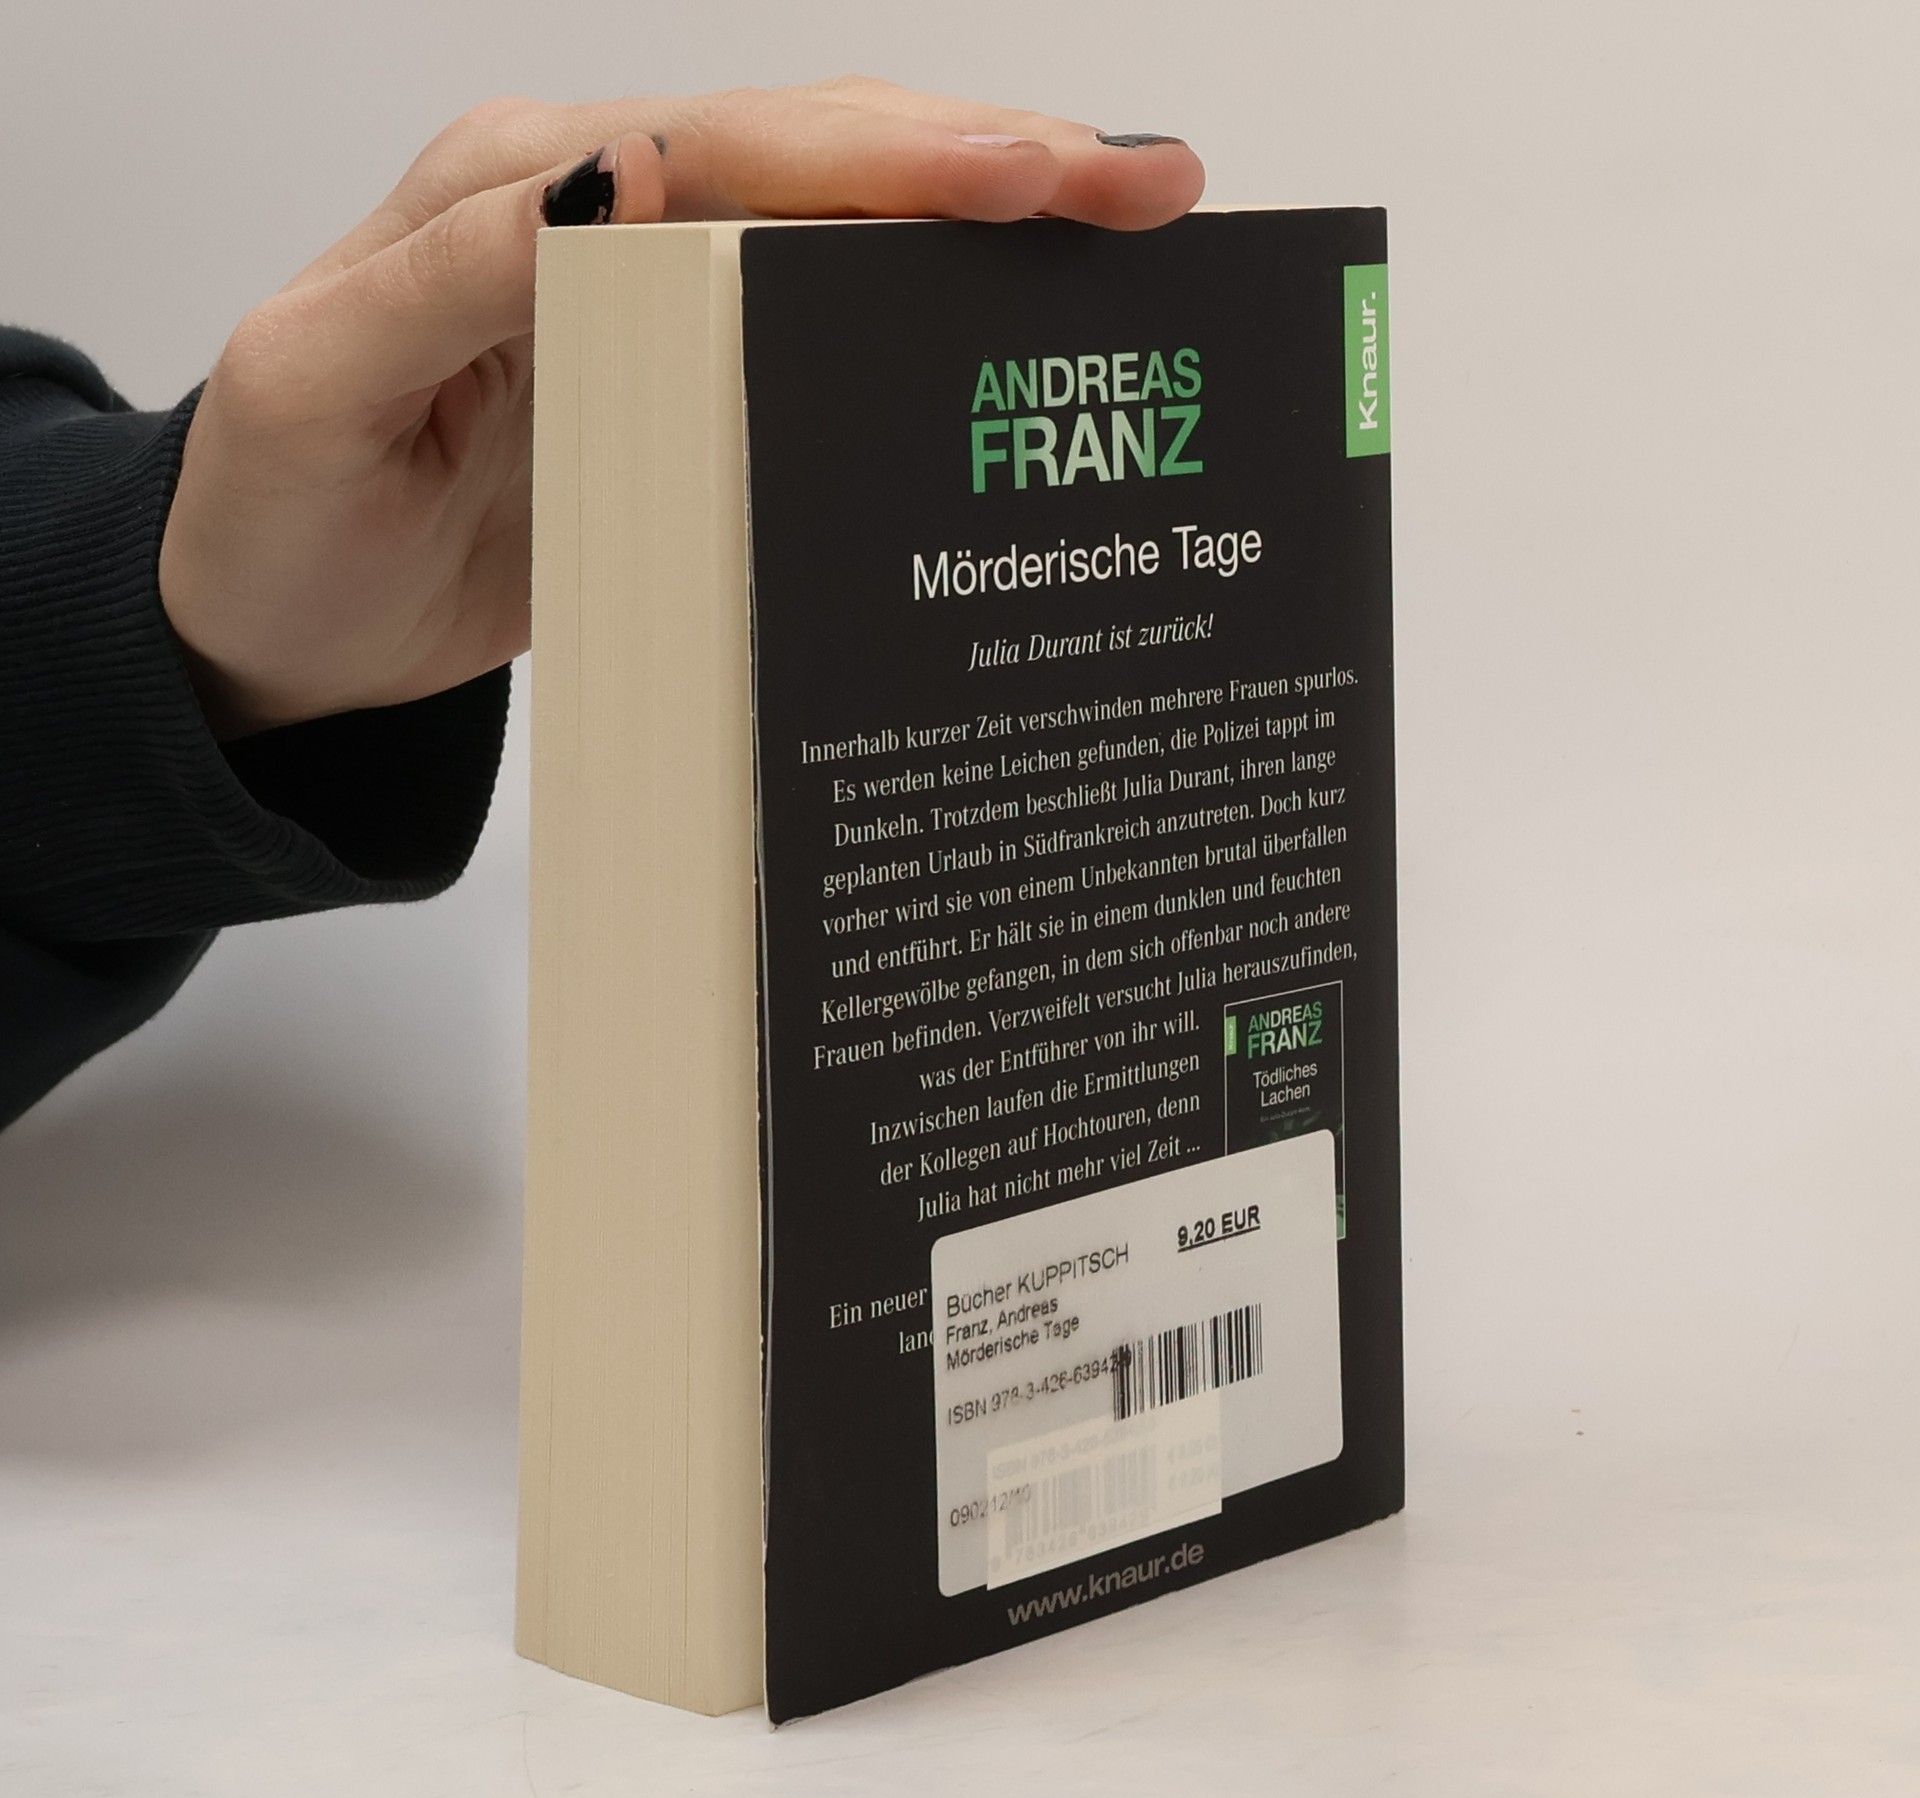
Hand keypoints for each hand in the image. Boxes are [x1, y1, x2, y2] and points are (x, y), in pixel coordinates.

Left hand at [157, 79, 1204, 736]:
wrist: (274, 625)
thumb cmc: (283, 513)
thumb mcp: (326, 383)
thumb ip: (465, 268)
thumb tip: (629, 164)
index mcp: (522, 197)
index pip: (741, 148)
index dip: (895, 159)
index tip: (1033, 180)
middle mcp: (602, 226)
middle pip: (826, 162)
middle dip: (997, 161)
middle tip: (1151, 188)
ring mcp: (651, 311)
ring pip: (842, 234)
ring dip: (987, 227)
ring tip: (1124, 231)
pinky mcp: (678, 395)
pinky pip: (815, 336)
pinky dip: (921, 320)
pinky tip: (1007, 333)